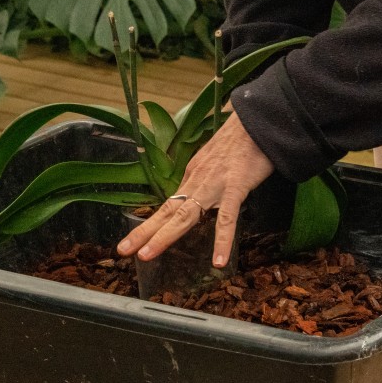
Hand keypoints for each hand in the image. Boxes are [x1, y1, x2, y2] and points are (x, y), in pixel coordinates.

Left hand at [117, 113, 273, 266]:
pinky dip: (222, 242)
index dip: (151, 224)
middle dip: (144, 232)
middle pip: (168, 211)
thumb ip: (208, 177)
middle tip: (124, 251)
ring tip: (147, 255)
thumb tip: (204, 194)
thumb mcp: (217, 159)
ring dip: (165, 236)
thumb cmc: (243, 140)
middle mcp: (197, 181)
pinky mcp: (235, 187)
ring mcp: (214, 185)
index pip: (169, 205)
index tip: (134, 240)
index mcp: (193, 175)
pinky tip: (219, 261)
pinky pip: (227, 219)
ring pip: (185, 215)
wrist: (257, 120)